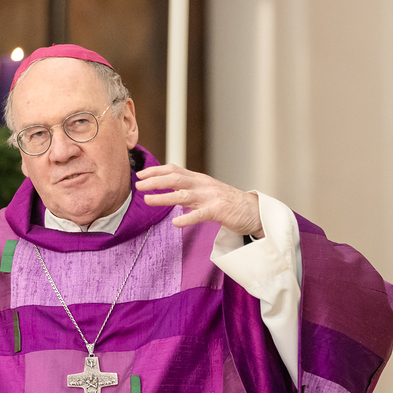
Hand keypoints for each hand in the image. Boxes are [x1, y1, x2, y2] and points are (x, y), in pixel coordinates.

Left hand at [136, 165, 263, 237]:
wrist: (254, 211)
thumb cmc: (229, 203)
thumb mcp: (207, 191)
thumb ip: (190, 189)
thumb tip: (170, 189)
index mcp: (200, 179)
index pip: (175, 170)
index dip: (156, 171)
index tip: (140, 174)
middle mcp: (203, 185)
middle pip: (176, 178)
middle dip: (155, 180)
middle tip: (138, 185)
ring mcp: (211, 197)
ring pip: (184, 194)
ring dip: (164, 197)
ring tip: (148, 200)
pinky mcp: (219, 211)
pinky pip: (201, 214)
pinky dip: (187, 218)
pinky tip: (175, 223)